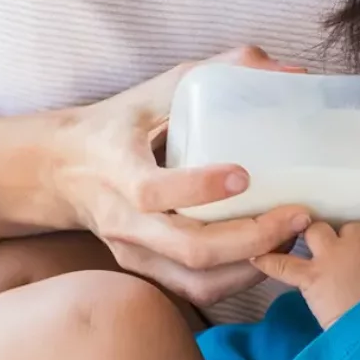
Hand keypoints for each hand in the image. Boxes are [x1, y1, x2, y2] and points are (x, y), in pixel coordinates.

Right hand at [47, 46, 313, 305]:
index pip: (151, 191)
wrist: (62, 169)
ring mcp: (133, 252)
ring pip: (198, 280)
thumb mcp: (159, 88)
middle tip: (298, 216)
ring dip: (253, 265)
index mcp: (117, 167)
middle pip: (189, 249)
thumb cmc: (120, 124)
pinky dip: (239, 279)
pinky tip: (267, 253)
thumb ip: (221, 70)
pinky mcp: (145, 270)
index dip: (199, 188)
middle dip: (252, 238)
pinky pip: (197, 289)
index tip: (245, 175)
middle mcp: (123, 219)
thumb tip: (292, 70)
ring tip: (291, 237)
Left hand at [253, 221, 359, 328]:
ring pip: (316, 231)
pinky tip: (256, 258)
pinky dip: (269, 262)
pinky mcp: (311, 276)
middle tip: (347, 257)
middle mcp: (356, 237)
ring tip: (312, 247)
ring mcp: (330, 254)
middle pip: (346, 227)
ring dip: (314, 238)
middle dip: (345, 239)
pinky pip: (283, 265)